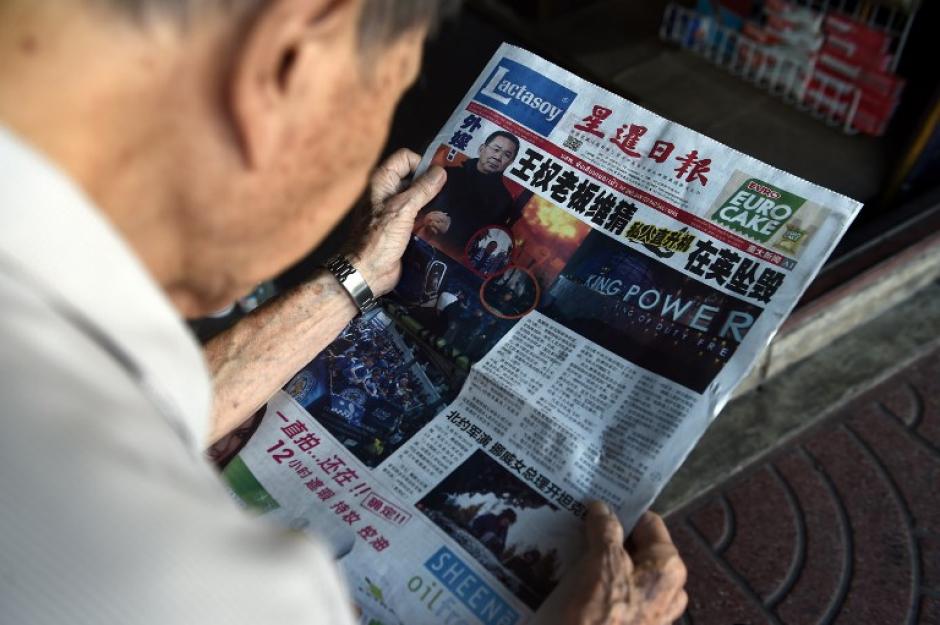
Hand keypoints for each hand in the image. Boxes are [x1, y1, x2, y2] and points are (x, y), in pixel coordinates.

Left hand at [348, 149, 445, 296]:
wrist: (367, 273)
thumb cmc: (379, 239)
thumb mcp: (402, 209)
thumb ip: (422, 189)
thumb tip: (440, 172)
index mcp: (383, 182)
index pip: (406, 159)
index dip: (422, 164)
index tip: (439, 177)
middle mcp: (388, 193)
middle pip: (415, 179)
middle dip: (433, 184)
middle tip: (453, 192)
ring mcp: (396, 212)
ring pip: (420, 200)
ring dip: (434, 204)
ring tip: (453, 209)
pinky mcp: (403, 230)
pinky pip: (420, 218)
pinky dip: (431, 220)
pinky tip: (446, 225)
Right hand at [553, 503, 686, 624]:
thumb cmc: (599, 615)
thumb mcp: (603, 562)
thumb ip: (606, 530)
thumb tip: (603, 508)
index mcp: (668, 568)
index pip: (649, 523)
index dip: (622, 510)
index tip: (594, 502)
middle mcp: (665, 590)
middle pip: (635, 549)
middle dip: (608, 536)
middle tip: (576, 522)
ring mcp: (647, 613)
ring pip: (621, 572)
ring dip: (596, 559)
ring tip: (566, 547)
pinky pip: (612, 595)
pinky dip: (593, 584)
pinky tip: (568, 579)